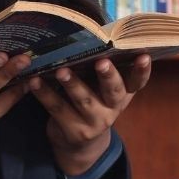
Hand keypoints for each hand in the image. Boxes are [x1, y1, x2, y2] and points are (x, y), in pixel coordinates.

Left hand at [29, 55, 150, 175]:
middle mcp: (113, 109)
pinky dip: (44, 94)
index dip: (142, 71)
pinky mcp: (74, 131)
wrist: (78, 144)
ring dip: (72, 83)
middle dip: (108, 76)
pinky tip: (34, 81)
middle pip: (113, 91)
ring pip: (83, 100)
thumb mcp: (100, 90)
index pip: (137, 82)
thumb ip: (100, 70)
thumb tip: (89, 34)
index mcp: (123, 95)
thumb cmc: (90, 102)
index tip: (144, 56)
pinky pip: (58, 109)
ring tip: (61, 70)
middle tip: (101, 62)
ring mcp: (94, 123)